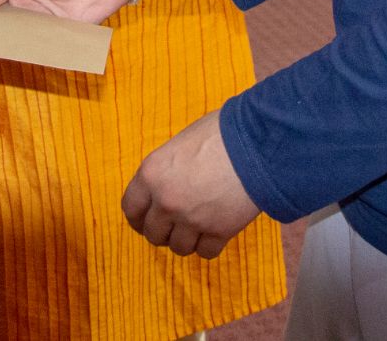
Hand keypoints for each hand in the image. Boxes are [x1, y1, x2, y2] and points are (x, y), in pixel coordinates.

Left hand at [122, 112, 260, 258]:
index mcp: (151, 174)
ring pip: (178, 247)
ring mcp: (191, 220)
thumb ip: (167, 168)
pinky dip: (209, 246)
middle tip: (174, 226)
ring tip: (196, 228)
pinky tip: (215, 233)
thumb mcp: (180, 143)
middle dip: (163, 232)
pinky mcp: (218, 232)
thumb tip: (166, 183)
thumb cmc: (219, 133)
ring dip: (186, 240)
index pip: (131, 209)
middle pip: (153, 234)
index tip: (145, 222)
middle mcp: (166, 201)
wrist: (256, 144)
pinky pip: (205, 252)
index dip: (137, 218)